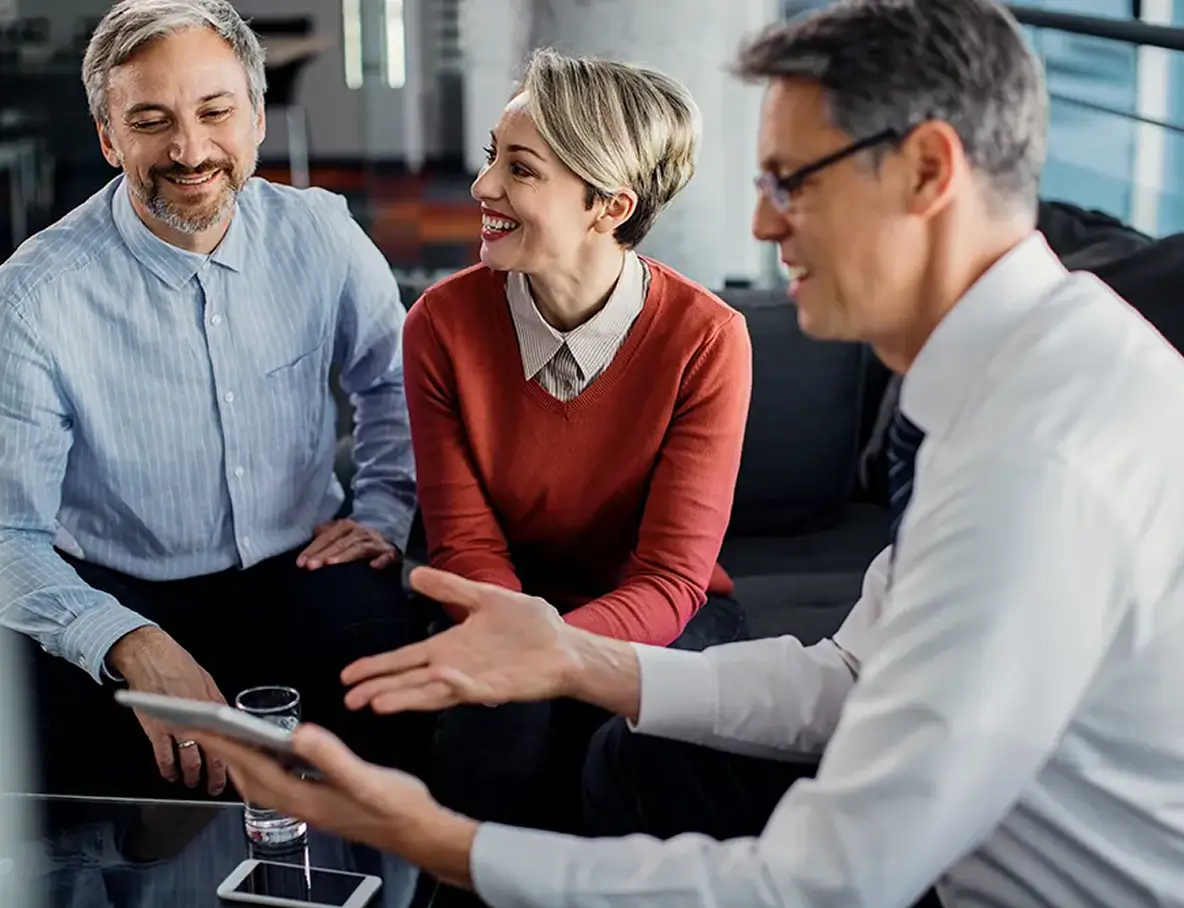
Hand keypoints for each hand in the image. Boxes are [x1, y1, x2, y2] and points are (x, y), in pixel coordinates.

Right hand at [108, 626, 227, 794]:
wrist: (152, 658)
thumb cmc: (180, 665)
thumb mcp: (208, 682)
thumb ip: (217, 703)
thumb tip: (226, 720)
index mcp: (216, 706)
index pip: (233, 738)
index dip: (238, 756)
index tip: (242, 768)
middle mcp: (199, 719)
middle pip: (214, 754)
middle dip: (217, 775)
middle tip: (217, 787)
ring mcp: (178, 727)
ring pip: (190, 760)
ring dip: (193, 776)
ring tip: (193, 784)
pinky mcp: (157, 731)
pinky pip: (164, 757)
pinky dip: (168, 769)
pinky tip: (171, 776)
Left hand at [189, 724, 476, 887]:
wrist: (418, 833)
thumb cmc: (396, 807)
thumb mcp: (366, 778)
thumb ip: (331, 757)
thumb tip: (299, 734)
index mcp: (306, 798)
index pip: (254, 768)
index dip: (226, 745)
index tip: (200, 726)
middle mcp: (301, 805)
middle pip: (249, 778)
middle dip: (224, 752)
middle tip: (201, 728)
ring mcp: (310, 807)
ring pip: (262, 783)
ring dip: (242, 761)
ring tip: (229, 739)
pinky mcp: (321, 805)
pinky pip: (280, 784)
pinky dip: (266, 766)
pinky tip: (274, 755)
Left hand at [296, 519, 399, 569]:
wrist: (389, 539)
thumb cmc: (359, 539)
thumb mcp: (341, 533)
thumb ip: (326, 533)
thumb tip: (313, 532)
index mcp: (347, 526)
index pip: (327, 536)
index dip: (313, 549)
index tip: (301, 563)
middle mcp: (360, 531)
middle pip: (340, 542)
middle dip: (325, 554)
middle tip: (311, 566)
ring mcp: (375, 542)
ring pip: (359, 548)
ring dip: (346, 555)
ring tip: (331, 564)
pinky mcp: (390, 553)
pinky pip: (387, 556)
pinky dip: (381, 560)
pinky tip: (373, 566)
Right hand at [341, 566, 580, 713]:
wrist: (565, 644)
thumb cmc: (529, 626)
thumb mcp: (485, 598)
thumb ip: (451, 589)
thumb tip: (415, 574)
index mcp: (449, 648)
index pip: (405, 659)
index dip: (377, 666)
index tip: (347, 675)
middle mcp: (454, 668)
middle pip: (409, 681)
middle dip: (380, 689)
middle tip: (348, 700)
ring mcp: (473, 681)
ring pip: (431, 692)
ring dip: (406, 697)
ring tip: (376, 702)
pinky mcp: (496, 690)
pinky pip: (470, 691)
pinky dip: (454, 687)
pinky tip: (438, 678)